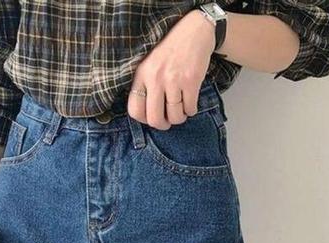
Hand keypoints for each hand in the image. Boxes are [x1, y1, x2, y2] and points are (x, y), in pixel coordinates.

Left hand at [127, 9, 216, 129]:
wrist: (193, 32)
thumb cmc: (170, 51)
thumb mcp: (149, 65)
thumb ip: (144, 86)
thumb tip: (146, 115)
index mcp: (141, 75)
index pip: (135, 110)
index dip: (144, 120)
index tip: (152, 117)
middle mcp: (155, 78)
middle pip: (155, 119)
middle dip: (163, 125)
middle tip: (168, 121)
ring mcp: (174, 80)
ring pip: (175, 116)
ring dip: (180, 117)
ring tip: (181, 109)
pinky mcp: (191, 81)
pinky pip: (190, 109)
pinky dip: (191, 110)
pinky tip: (190, 103)